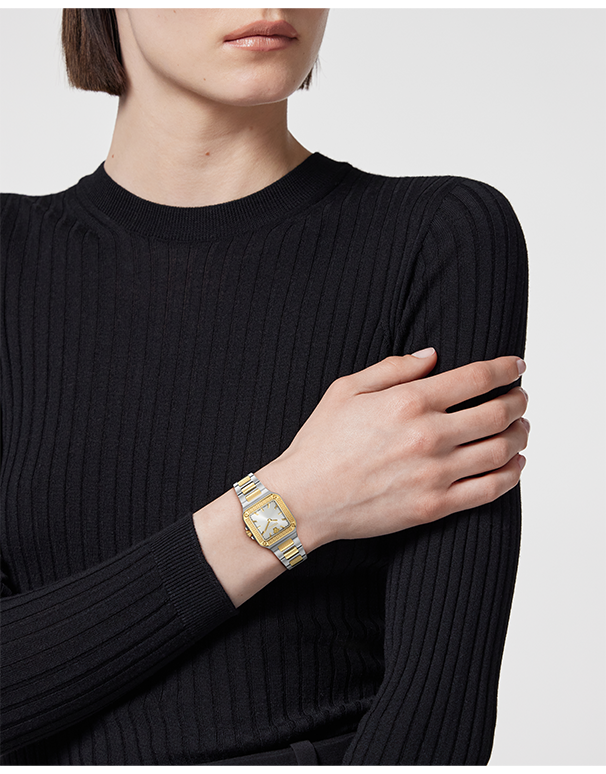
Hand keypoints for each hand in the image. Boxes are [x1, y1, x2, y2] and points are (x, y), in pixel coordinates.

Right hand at [258, 348, 528, 546]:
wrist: (304, 499)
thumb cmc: (320, 443)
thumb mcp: (346, 390)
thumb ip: (393, 368)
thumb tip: (432, 356)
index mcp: (408, 401)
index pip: (477, 378)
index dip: (505, 368)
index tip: (516, 365)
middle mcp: (428, 436)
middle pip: (499, 413)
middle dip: (518, 401)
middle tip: (521, 397)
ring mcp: (435, 474)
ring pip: (501, 451)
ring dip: (520, 435)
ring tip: (521, 428)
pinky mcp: (434, 507)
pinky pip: (489, 490)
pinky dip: (512, 475)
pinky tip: (515, 464)